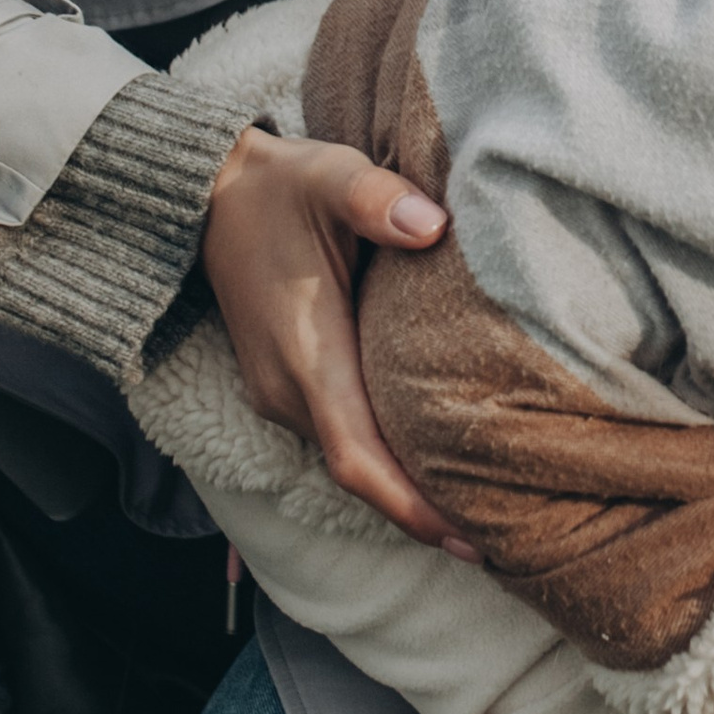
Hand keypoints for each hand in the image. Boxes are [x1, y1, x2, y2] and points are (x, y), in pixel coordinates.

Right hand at [200, 127, 474, 552]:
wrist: (205, 194)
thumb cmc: (278, 185)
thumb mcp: (327, 175)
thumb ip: (374, 198)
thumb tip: (430, 227)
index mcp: (304, 355)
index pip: (358, 457)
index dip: (410, 505)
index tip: (467, 538)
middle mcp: (287, 391)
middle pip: (362, 474)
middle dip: (425, 512)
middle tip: (508, 535)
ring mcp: (281, 393)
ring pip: (352, 460)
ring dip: (408, 490)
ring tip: (485, 509)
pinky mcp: (287, 384)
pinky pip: (344, 439)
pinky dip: (388, 462)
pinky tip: (436, 463)